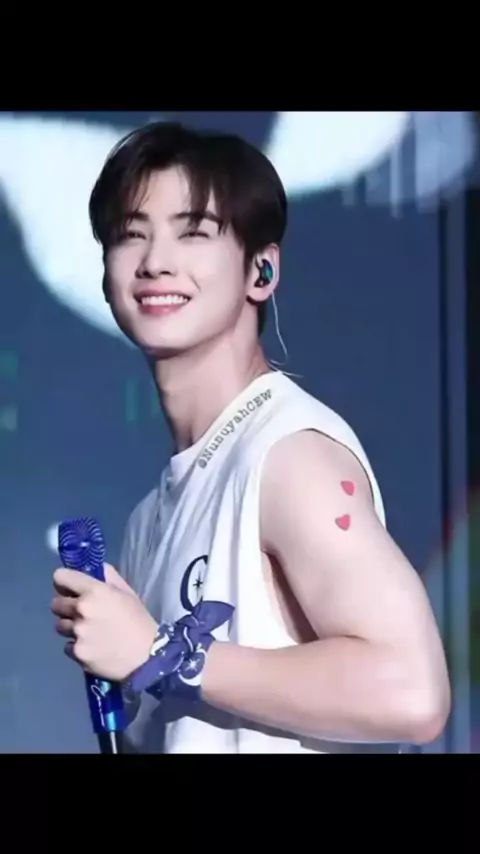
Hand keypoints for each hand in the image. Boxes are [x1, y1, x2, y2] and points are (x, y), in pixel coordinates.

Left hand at [51, 564, 157, 680]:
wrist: (147, 655)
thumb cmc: (138, 620)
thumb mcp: (127, 593)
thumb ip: (109, 577)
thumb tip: (97, 569)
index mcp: (94, 591)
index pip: (60, 577)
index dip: (64, 583)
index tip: (70, 589)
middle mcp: (81, 610)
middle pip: (55, 603)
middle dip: (66, 606)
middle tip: (80, 613)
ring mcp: (77, 633)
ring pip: (59, 626)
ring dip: (70, 627)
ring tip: (87, 632)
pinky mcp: (77, 653)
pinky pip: (67, 646)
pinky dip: (76, 646)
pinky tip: (91, 647)